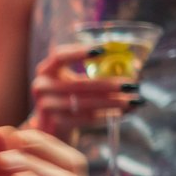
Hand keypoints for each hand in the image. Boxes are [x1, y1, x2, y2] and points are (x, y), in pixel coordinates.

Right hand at [25, 44, 141, 136]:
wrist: (52, 125)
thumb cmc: (71, 97)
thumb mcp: (77, 81)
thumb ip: (98, 71)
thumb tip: (134, 65)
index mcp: (47, 70)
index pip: (59, 56)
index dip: (79, 52)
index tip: (103, 50)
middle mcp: (42, 86)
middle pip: (76, 84)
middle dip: (107, 85)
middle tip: (131, 85)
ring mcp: (46, 106)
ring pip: (82, 103)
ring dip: (110, 102)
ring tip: (132, 101)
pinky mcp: (55, 123)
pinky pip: (84, 119)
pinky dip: (104, 116)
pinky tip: (121, 114)